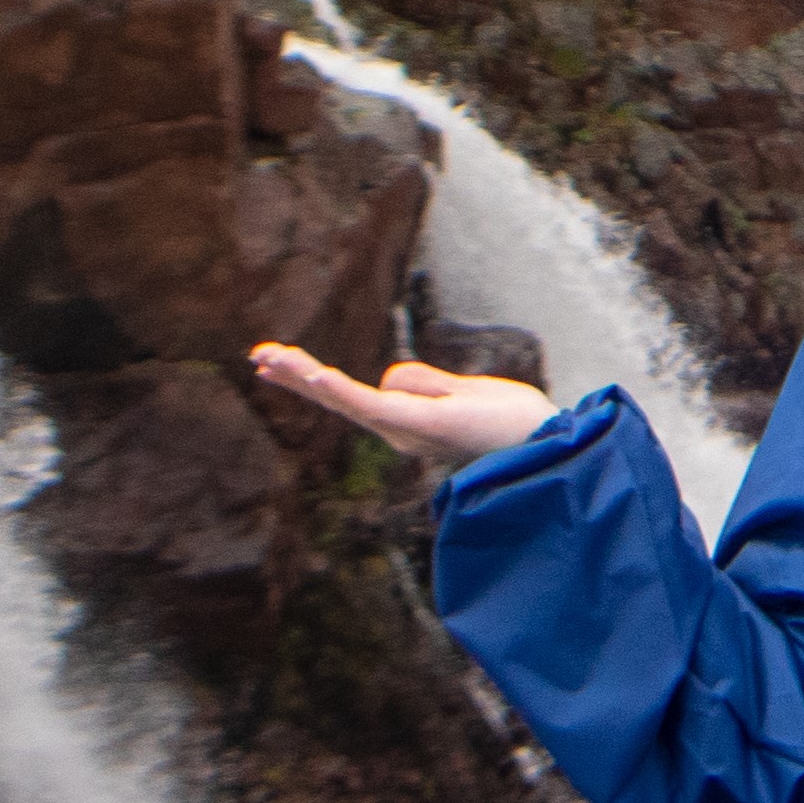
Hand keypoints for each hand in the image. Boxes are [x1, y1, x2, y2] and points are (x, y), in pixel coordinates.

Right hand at [249, 341, 560, 466]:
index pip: (349, 396)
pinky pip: (371, 405)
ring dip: (306, 375)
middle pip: (336, 398)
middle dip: (295, 377)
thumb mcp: (462, 392)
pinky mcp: (419, 426)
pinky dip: (340, 390)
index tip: (274, 360)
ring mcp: (406, 429)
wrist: (548, 446)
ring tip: (270, 357)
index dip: (311, 379)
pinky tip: (315, 376)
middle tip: (255, 356)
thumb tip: (388, 375)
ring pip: (344, 398)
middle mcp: (399, 430)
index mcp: (407, 421)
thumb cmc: (512, 422)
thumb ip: (425, 383)